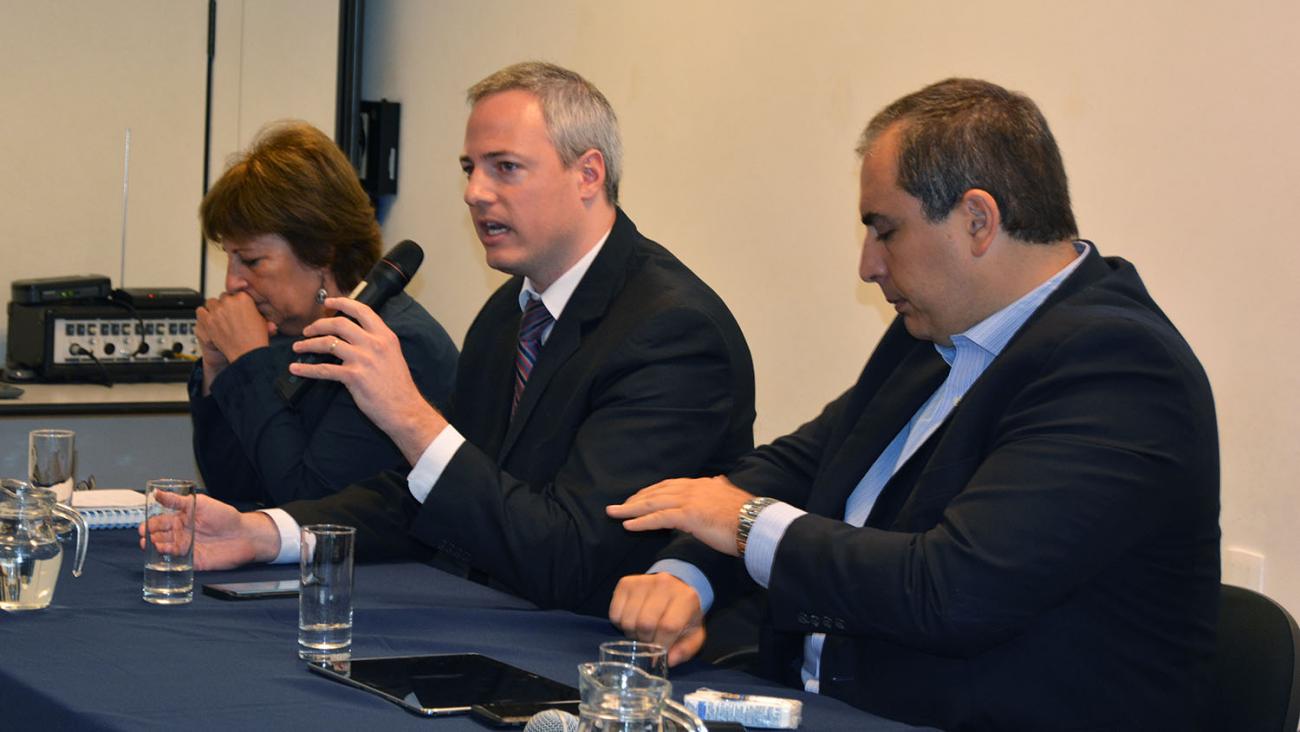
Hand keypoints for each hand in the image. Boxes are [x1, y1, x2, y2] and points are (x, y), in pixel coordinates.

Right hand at [138, 493, 280, 569]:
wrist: (244, 535)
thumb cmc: (225, 516)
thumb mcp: (200, 503)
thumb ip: (178, 500)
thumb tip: (157, 493)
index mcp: (181, 519)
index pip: (159, 522)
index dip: (150, 524)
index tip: (144, 527)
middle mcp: (181, 534)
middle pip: (159, 536)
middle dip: (149, 537)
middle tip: (146, 536)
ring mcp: (185, 548)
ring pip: (165, 549)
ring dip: (156, 547)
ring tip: (152, 544)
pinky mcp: (192, 561)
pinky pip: (176, 562)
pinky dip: (168, 558)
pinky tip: (164, 553)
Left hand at [195, 292, 275, 391]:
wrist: (247, 352)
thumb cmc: (256, 338)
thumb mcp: (262, 320)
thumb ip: (255, 312)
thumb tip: (252, 310)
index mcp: (243, 298)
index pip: (235, 293)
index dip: (235, 301)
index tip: (235, 308)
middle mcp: (229, 302)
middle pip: (222, 297)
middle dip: (225, 305)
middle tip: (228, 316)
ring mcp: (217, 311)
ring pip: (210, 302)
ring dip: (213, 309)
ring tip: (218, 317)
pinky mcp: (208, 320)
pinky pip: (200, 311)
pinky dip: (203, 315)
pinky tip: (209, 320)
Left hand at [289, 297, 445, 463]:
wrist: (405, 409)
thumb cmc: (399, 386)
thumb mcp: (393, 355)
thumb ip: (376, 343)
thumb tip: (355, 336)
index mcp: (385, 336)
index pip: (361, 311)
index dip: (342, 303)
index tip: (328, 302)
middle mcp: (374, 343)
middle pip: (339, 324)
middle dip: (318, 324)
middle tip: (307, 330)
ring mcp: (363, 359)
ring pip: (328, 343)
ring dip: (308, 344)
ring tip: (298, 347)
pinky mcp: (353, 376)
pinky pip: (324, 369)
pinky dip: (307, 369)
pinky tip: (296, 369)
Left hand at [606, 476, 752, 555]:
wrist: (757, 523)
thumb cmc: (747, 516)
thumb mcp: (731, 496)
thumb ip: (721, 487)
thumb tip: (719, 480)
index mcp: (701, 484)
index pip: (670, 485)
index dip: (651, 491)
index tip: (638, 497)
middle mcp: (692, 488)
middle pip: (656, 491)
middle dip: (635, 498)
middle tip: (618, 505)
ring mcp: (690, 501)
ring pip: (653, 503)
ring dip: (630, 508)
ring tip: (613, 513)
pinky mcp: (689, 516)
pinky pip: (659, 518)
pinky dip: (641, 521)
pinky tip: (627, 525)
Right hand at [609, 573, 706, 666]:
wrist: (675, 588)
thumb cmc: (683, 615)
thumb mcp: (693, 634)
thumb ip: (685, 650)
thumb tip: (669, 660)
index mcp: (686, 598)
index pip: (668, 627)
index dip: (660, 645)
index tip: (657, 655)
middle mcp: (664, 584)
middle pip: (645, 623)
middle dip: (645, 640)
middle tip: (649, 641)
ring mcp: (643, 581)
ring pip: (628, 620)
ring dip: (632, 633)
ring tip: (641, 631)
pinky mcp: (625, 583)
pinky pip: (614, 613)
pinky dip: (620, 624)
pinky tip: (632, 620)